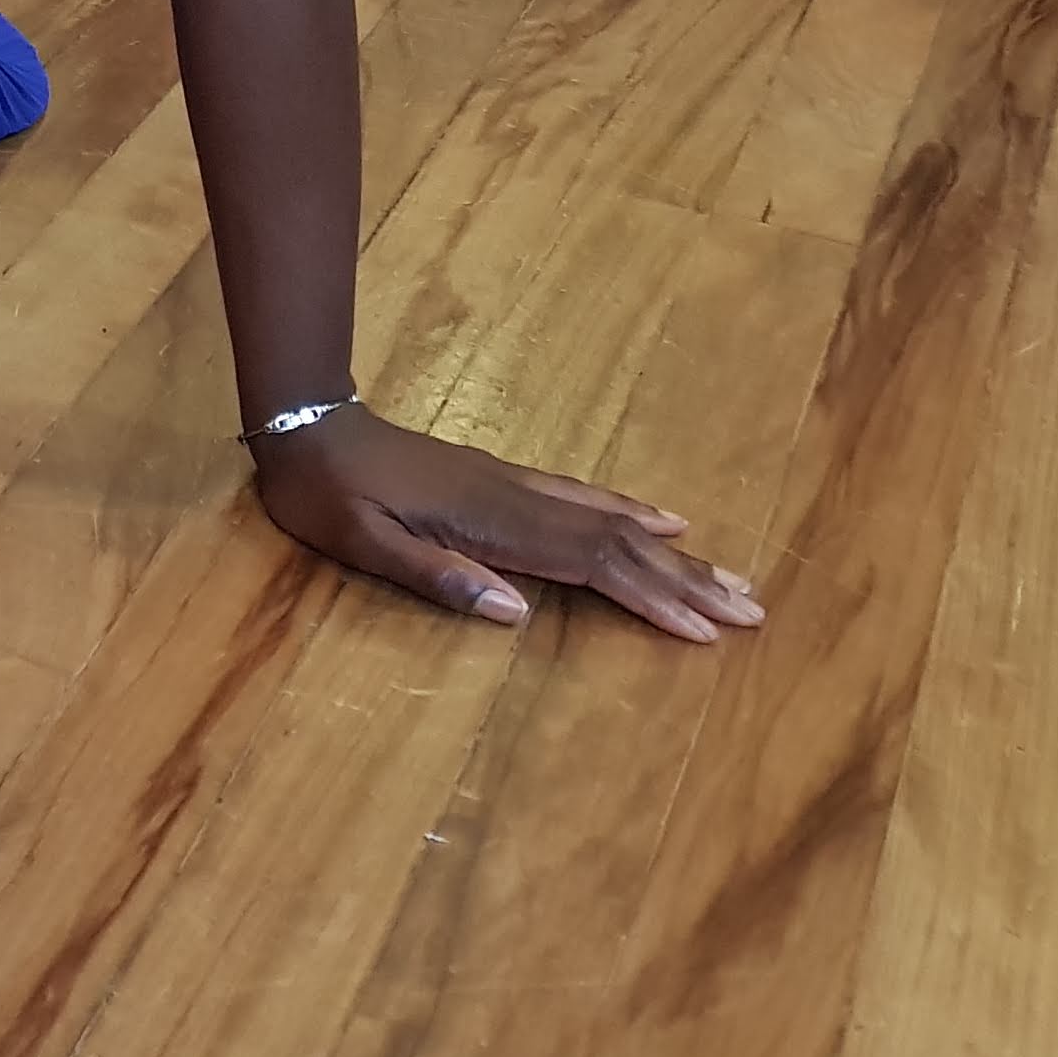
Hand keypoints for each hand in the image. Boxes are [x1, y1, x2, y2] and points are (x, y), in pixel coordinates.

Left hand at [250, 404, 761, 640]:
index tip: (706, 629)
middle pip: (617, 543)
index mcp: (489, 522)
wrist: (306, 427)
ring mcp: (514, 485)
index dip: (649, 596)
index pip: (588, 564)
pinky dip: (631, 514)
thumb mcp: (362, 544)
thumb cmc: (326, 495)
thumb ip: (435, 575)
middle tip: (752, 609)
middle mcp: (516, 500)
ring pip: (609, 521)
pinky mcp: (504, 479)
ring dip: (672, 552)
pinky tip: (661, 521)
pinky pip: (585, 499)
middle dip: (685, 579)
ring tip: (729, 576)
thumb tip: (515, 614)